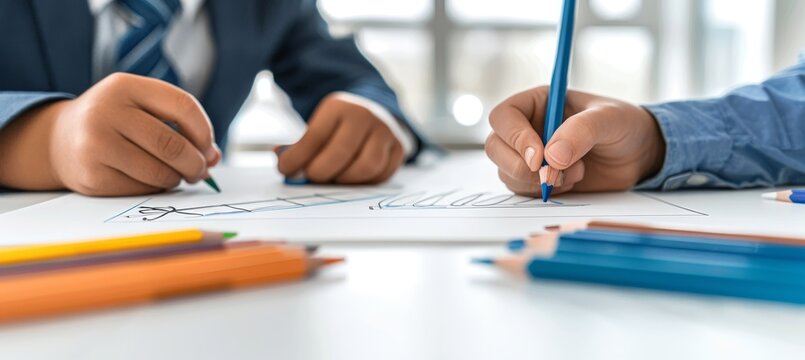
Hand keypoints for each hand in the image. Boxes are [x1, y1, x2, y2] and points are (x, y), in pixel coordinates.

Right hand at [0, 73, 220, 195]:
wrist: (59, 141)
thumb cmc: (115, 123)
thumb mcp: (142, 107)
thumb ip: (180, 126)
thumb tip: (214, 157)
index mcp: (125, 86)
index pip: (183, 106)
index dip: (205, 131)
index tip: (208, 147)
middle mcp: (106, 112)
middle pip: (172, 145)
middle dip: (196, 163)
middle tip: (201, 171)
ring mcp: (96, 145)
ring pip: (160, 172)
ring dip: (178, 179)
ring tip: (177, 175)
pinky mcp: (92, 177)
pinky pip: (143, 189)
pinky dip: (157, 188)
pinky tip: (150, 180)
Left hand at [276, 95, 404, 183]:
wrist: (375, 111)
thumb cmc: (339, 126)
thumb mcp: (318, 124)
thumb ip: (301, 146)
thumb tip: (285, 167)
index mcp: (339, 107)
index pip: (315, 137)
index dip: (297, 158)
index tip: (286, 170)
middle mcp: (365, 117)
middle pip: (341, 153)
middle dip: (320, 172)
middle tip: (311, 177)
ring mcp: (385, 133)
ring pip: (366, 167)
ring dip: (345, 180)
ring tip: (333, 178)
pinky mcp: (398, 150)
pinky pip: (381, 175)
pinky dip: (363, 183)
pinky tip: (351, 178)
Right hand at [485, 86, 664, 196]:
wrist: (639, 155)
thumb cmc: (623, 125)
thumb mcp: (608, 119)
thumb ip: (580, 132)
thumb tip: (551, 157)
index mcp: (537, 103)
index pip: (504, 117)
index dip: (515, 137)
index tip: (540, 157)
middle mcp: (526, 128)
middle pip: (496, 147)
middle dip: (520, 166)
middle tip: (552, 174)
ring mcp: (528, 156)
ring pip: (507, 172)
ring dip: (538, 181)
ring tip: (576, 173)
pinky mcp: (536, 179)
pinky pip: (521, 190)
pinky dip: (543, 192)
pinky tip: (571, 183)